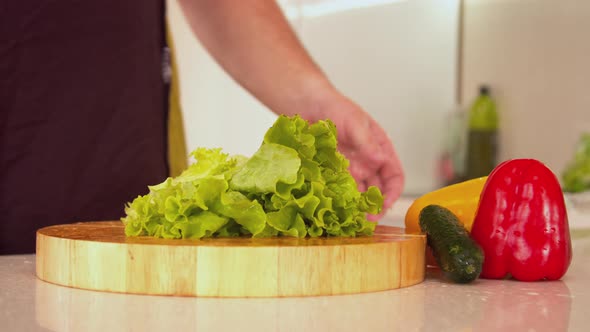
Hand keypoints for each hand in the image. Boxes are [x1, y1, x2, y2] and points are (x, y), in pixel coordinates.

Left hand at [300, 93, 404, 217]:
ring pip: (358, 195)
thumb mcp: (355, 123)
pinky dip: (338, 201)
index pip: (394, 176)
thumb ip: (367, 143)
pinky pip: (338, 191)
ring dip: (357, 207)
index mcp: (380, 150)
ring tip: (352, 218)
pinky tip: (335, 208)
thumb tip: (380, 160)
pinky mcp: (331, 175)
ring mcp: (349, 171)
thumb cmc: (336, 108)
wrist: (308, 106)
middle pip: (377, 191)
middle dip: (375, 207)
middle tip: (367, 219)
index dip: (393, 192)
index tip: (386, 204)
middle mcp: (367, 164)